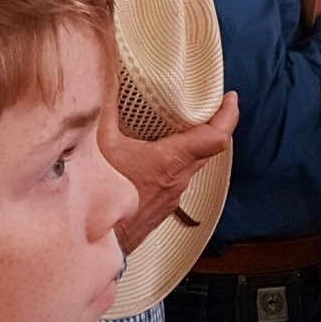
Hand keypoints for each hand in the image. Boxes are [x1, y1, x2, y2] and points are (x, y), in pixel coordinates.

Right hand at [101, 91, 238, 254]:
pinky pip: (174, 178)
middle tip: (202, 102)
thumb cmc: (96, 200)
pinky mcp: (160, 207)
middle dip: (208, 124)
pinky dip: (171, 161)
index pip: (216, 138)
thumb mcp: (97, 144)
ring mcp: (170, 197)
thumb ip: (103, 107)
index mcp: (170, 162)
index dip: (228, 115)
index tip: (230, 98)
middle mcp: (177, 181)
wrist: (90, 245)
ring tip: (173, 123)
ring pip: (189, 165)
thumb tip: (103, 76)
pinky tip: (150, 153)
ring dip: (187, 144)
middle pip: (206, 149)